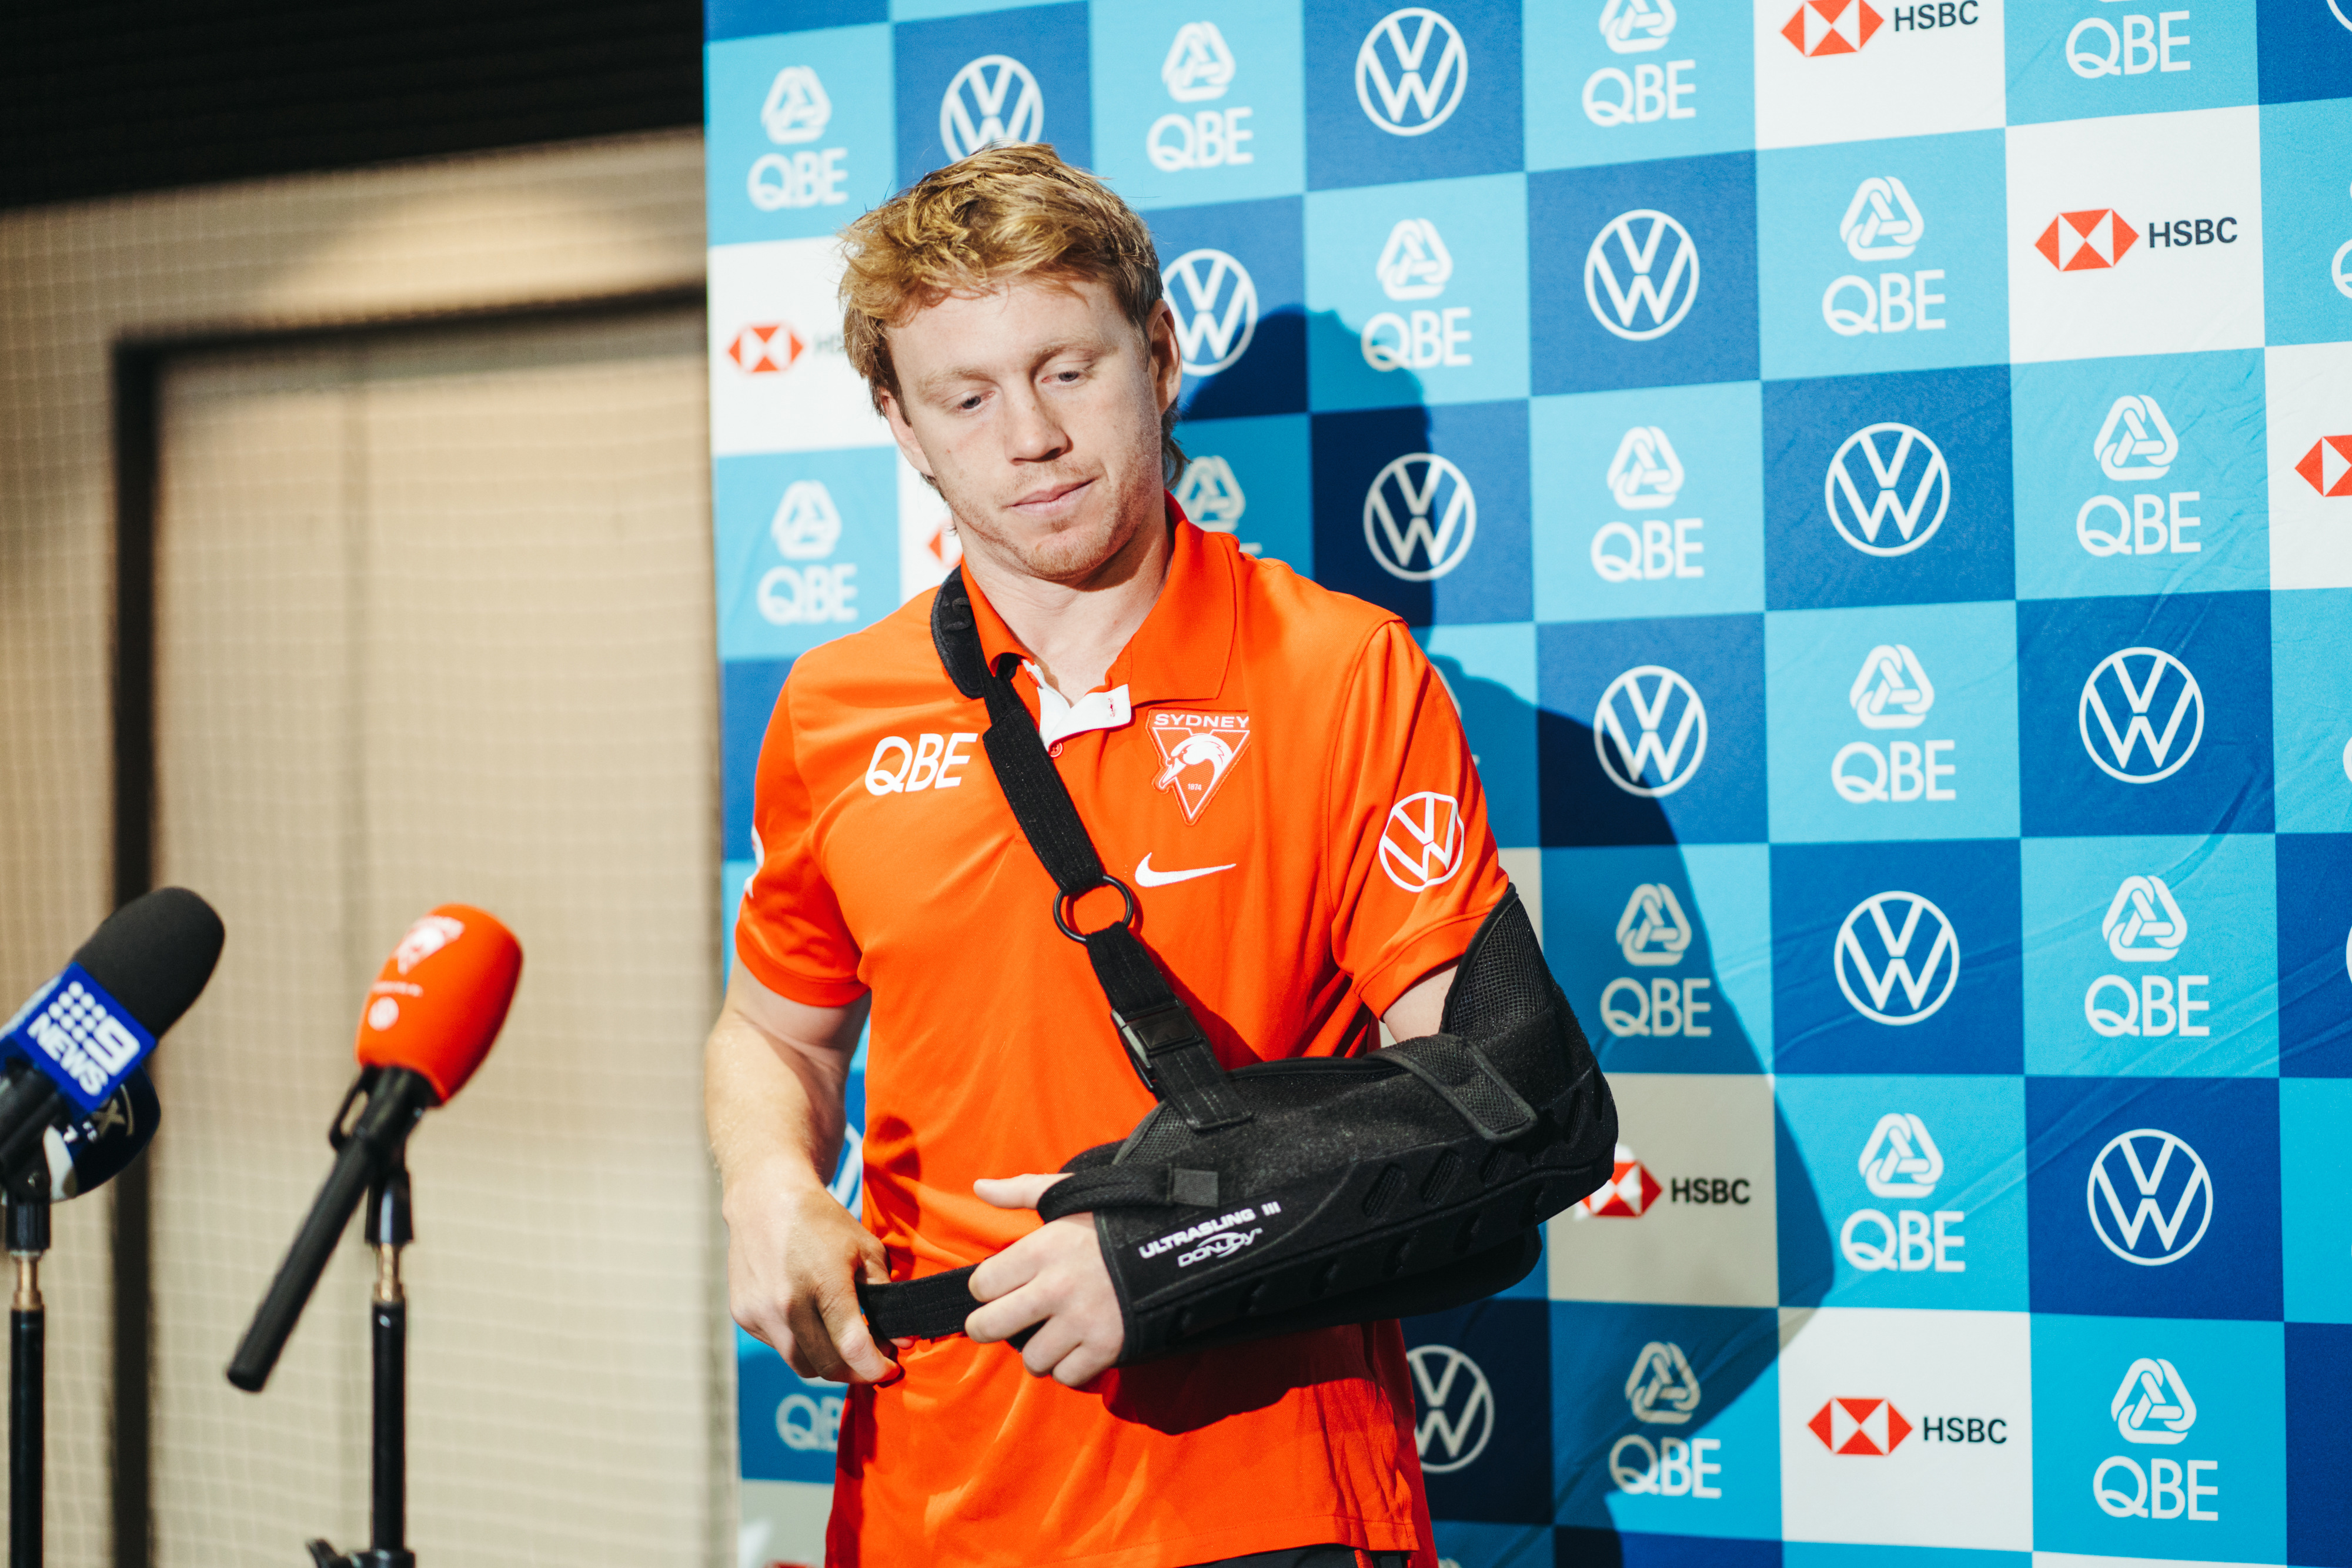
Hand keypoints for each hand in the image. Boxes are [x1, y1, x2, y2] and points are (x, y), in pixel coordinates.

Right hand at [723, 1171, 898, 1384]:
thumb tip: (903, 1340)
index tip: (890, 1370)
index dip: (876, 1368)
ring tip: (842, 1345)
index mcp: (824, 1284)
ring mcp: (761, 1313)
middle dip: (855, 1372)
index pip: (853, 1348)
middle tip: (870, 1360)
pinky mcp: (744, 1315)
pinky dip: (798, 1343)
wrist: (765, 1199)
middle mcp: (787, 1304)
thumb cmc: (822, 1221)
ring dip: (826, 1363)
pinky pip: (778, 1346)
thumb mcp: (865, 1249)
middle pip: (827, 1366)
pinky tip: (809, 1320)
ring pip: (800, 1364)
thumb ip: (886, 1295)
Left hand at [967, 1173, 1125, 1386]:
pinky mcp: (1106, 1347)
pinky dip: (1069, 1366)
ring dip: (1037, 1349)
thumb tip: (980, 1187)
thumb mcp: (1071, 1194)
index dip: (986, 1287)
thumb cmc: (1118, 1218)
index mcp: (1042, 1249)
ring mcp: (1080, 1321)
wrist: (1178, 1244)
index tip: (999, 1287)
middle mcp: (1055, 1288)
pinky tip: (1076, 1346)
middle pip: (990, 1326)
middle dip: (988, 1326)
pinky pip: (1066, 1375)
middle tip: (1001, 1321)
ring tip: (1050, 1333)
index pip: (982, 1284)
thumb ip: (1021, 1191)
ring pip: (1030, 1358)